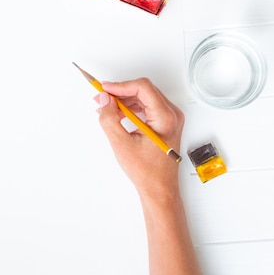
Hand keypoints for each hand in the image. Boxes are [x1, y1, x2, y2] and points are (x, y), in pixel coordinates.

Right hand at [95, 78, 183, 196]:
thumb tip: (103, 99)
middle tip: (102, 97)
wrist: (159, 188)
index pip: (142, 88)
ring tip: (106, 108)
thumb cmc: (146, 171)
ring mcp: (170, 118)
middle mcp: (172, 115)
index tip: (104, 89)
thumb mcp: (121, 144)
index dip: (120, 86)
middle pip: (143, 90)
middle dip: (120, 92)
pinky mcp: (165, 123)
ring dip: (124, 100)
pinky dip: (131, 108)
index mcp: (165, 118)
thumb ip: (109, 118)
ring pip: (144, 97)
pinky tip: (117, 114)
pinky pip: (147, 106)